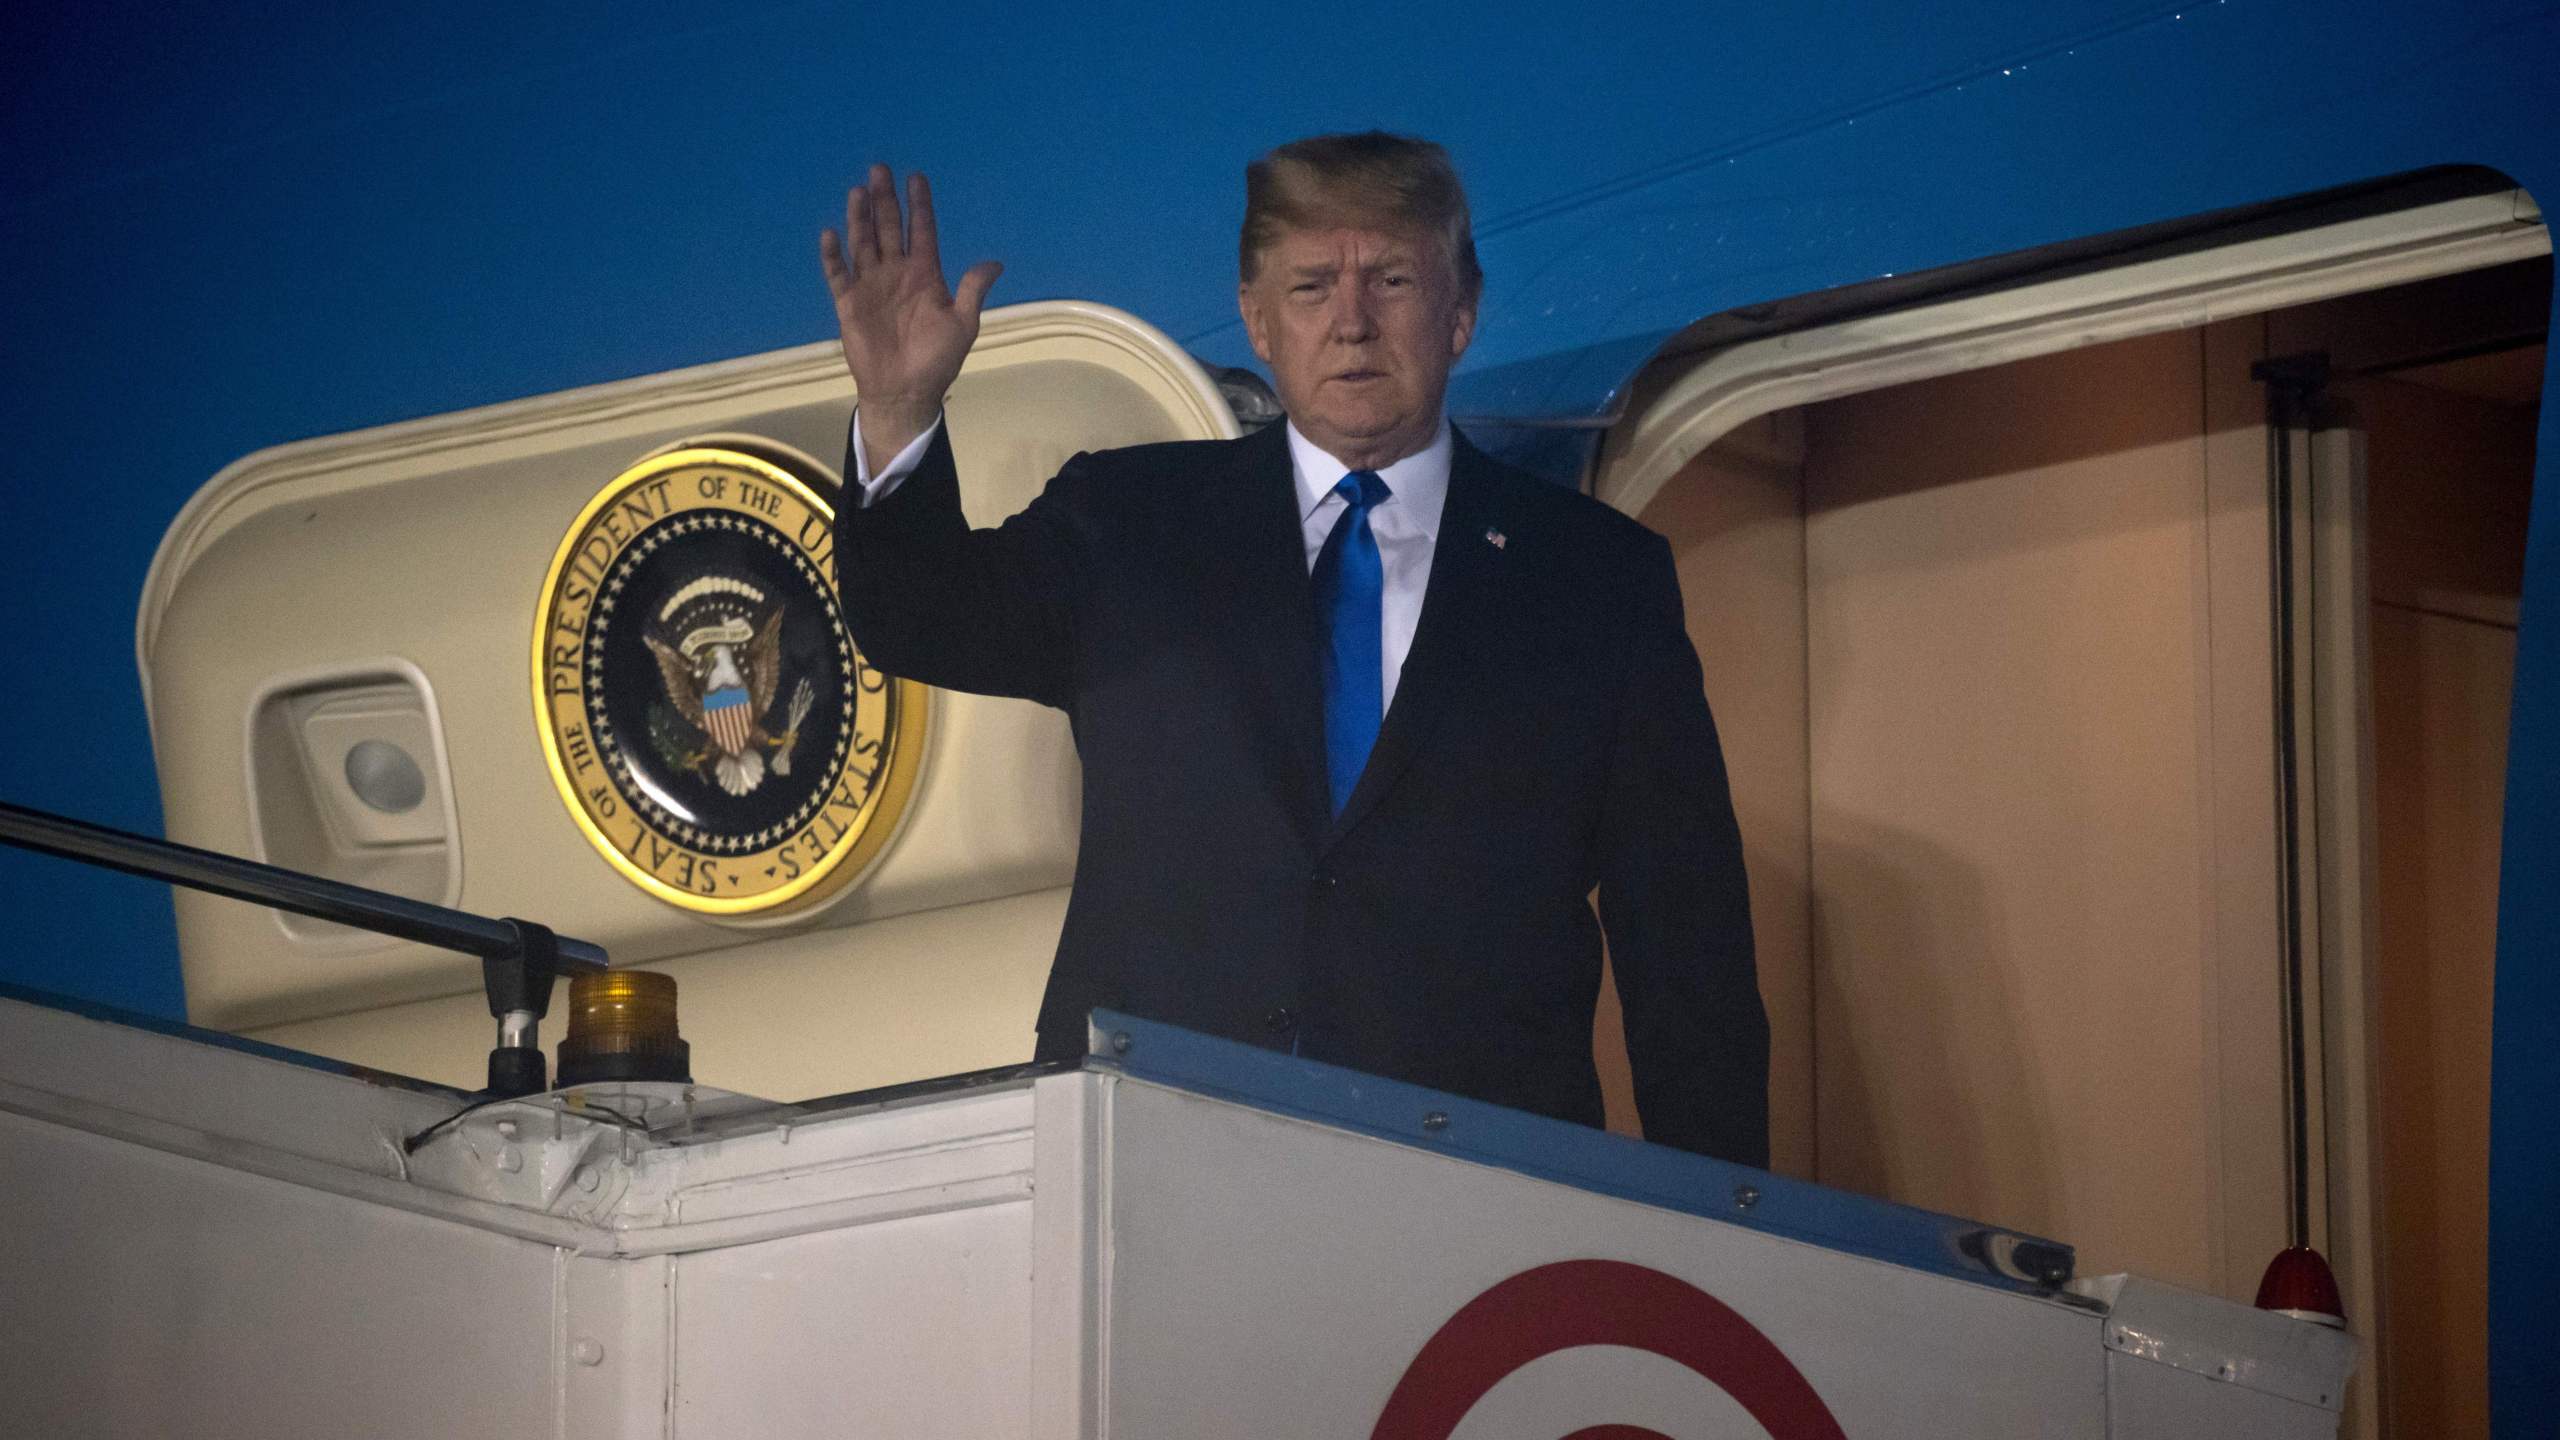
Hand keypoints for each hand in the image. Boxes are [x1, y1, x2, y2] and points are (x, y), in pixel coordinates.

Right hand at [819, 164, 1002, 469]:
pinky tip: (831, 234)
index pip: (921, 231)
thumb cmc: (937, 360)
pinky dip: (833, 255)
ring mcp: (871, 286)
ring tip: (859, 191)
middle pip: (888, 228)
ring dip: (860, 218)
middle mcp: (896, 273)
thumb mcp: (963, 324)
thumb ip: (972, 290)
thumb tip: (995, 263)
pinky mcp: (849, 303)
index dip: (919, 205)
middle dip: (885, 200)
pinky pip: (838, 274)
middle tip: (880, 169)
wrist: (906, 392)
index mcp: (924, 274)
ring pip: (863, 243)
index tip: (916, 178)